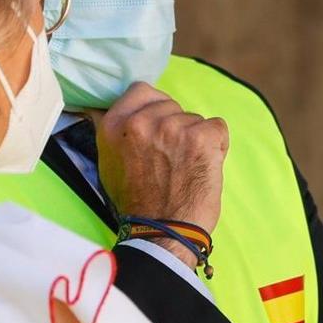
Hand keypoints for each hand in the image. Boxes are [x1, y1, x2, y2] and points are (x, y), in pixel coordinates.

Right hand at [96, 83, 227, 257]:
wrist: (164, 232)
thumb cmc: (139, 202)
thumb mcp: (110, 163)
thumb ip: (115, 133)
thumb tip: (105, 108)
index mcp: (114, 125)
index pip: (141, 90)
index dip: (154, 108)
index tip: (157, 128)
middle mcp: (141, 122)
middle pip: (170, 105)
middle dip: (175, 126)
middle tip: (171, 158)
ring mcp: (173, 127)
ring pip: (194, 118)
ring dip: (195, 139)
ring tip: (185, 168)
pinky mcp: (201, 137)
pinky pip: (217, 128)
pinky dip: (216, 146)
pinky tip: (203, 167)